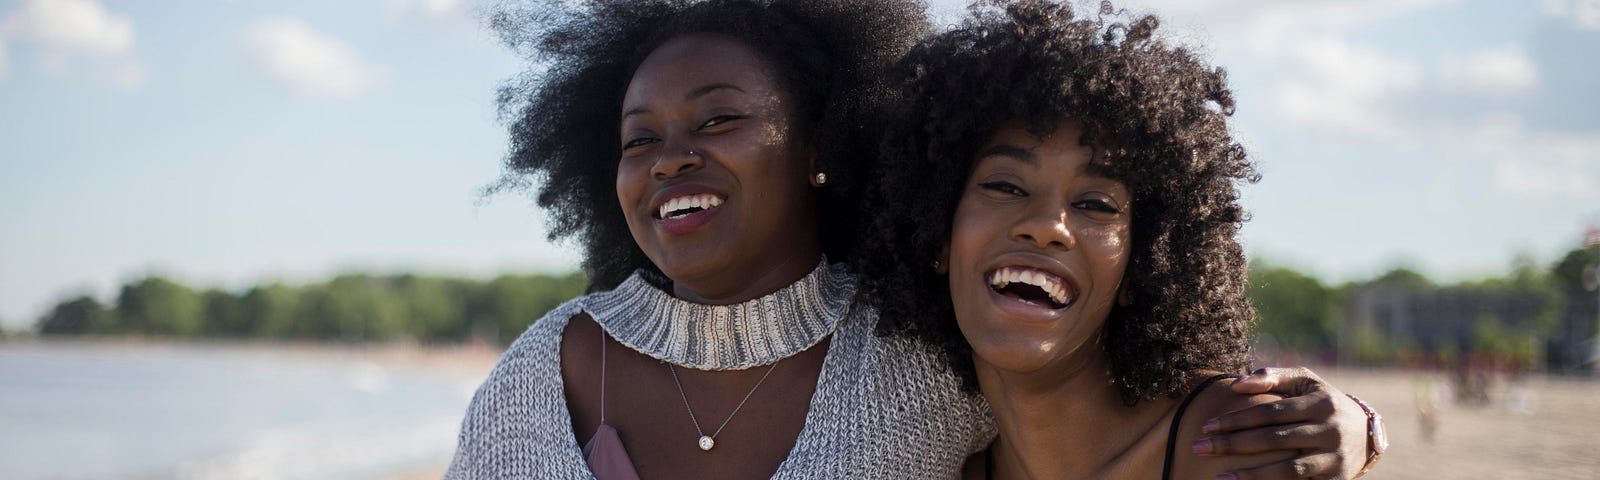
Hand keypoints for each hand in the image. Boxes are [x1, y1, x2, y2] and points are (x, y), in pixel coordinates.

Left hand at [1192, 367, 1369, 479]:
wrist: (1366, 432)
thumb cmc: (1322, 402)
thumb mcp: (1304, 382)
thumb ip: (1271, 377)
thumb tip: (1236, 384)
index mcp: (1319, 403)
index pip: (1270, 412)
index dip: (1237, 420)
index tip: (1207, 426)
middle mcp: (1329, 430)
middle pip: (1273, 440)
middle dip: (1233, 445)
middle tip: (1199, 447)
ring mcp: (1334, 458)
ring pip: (1287, 470)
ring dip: (1251, 475)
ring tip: (1219, 477)